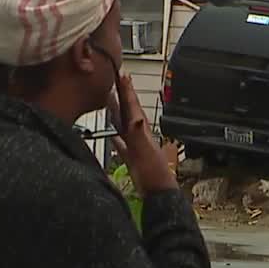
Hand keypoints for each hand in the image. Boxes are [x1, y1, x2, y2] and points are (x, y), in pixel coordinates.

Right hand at [112, 74, 177, 195]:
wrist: (159, 193)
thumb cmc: (154, 174)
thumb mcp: (144, 152)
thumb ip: (139, 135)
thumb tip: (136, 118)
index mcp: (141, 131)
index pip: (132, 106)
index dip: (127, 90)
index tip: (122, 73)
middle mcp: (138, 135)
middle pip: (128, 110)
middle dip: (122, 94)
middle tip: (117, 78)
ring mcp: (135, 146)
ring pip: (123, 124)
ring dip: (117, 111)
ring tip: (109, 99)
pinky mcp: (131, 158)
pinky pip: (120, 142)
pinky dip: (114, 135)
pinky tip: (110, 133)